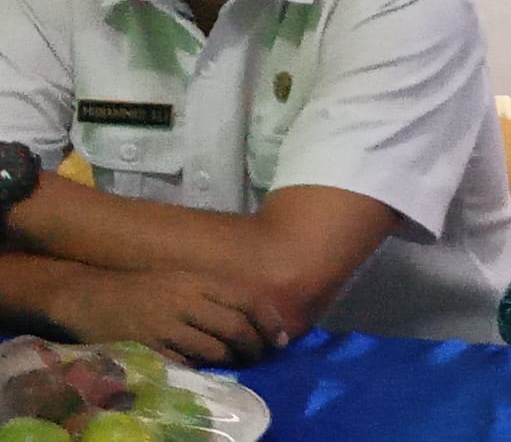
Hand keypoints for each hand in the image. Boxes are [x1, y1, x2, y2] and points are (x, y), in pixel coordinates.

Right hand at [51, 267, 287, 365]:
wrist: (89, 295)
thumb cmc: (143, 288)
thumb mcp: (182, 279)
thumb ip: (214, 293)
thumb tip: (254, 316)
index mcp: (198, 279)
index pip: (247, 298)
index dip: (270, 320)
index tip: (282, 338)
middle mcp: (186, 299)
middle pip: (236, 327)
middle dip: (255, 347)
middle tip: (260, 357)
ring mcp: (166, 324)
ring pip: (215, 349)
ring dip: (232, 361)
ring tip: (237, 365)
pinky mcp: (148, 347)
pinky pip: (186, 364)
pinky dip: (201, 370)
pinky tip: (205, 370)